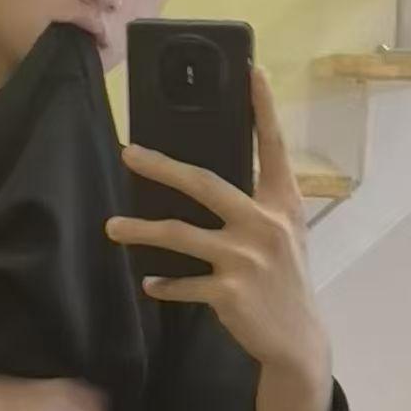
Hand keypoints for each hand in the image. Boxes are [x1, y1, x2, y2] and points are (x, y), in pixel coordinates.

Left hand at [105, 66, 328, 374]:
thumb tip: (206, 182)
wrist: (298, 340)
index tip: (252, 70)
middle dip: (163, 166)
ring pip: (180, 235)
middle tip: (129, 152)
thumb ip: (257, 206)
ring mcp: (247, 259)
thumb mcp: (284, 236)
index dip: (263, 108)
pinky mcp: (229, 292)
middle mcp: (265, 225)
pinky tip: (149, 283)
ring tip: (112, 227)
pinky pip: (183, 283)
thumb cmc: (285, 280)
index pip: (273, 146)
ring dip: (140, 230)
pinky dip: (163, 284)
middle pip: (205, 184)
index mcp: (283, 204)